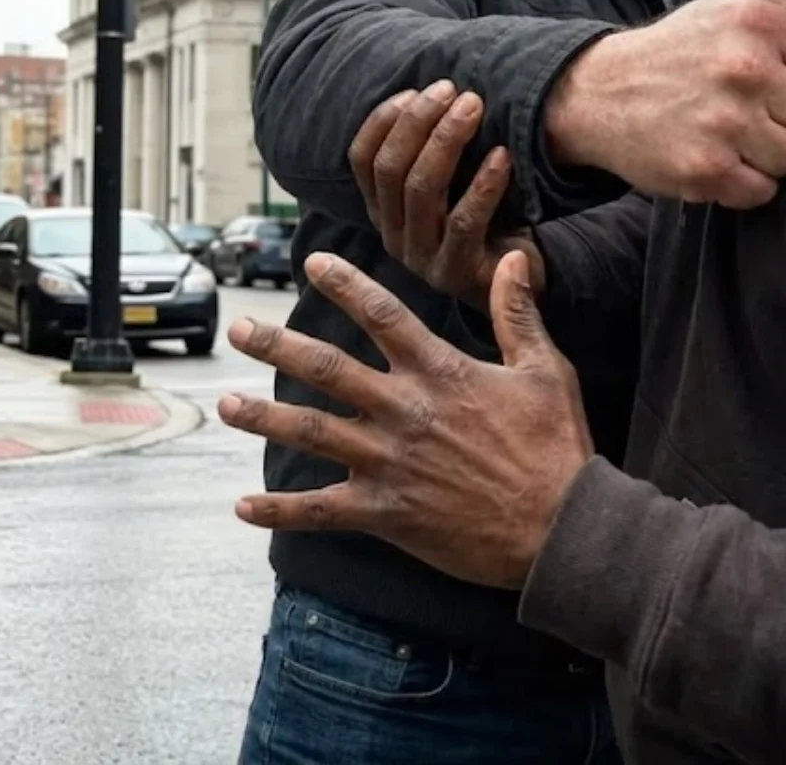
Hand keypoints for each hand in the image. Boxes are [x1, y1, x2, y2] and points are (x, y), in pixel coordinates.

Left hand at [220, 249, 592, 589]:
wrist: (560, 527)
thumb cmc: (555, 448)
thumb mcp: (544, 370)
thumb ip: (517, 313)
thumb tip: (510, 258)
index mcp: (439, 371)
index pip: (381, 315)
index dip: (344, 285)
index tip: (311, 265)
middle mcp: (403, 410)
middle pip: (326, 367)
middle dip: (277, 345)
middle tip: (240, 329)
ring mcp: (388, 462)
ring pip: (311, 432)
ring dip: (264, 417)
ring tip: (225, 406)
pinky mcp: (385, 513)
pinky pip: (320, 511)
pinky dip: (279, 511)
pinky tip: (242, 508)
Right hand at [350, 84, 543, 311]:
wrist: (523, 288)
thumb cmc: (490, 223)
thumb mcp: (456, 183)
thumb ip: (437, 150)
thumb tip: (441, 89)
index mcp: (384, 211)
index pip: (362, 160)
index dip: (383, 121)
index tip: (416, 90)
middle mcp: (394, 236)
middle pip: (391, 169)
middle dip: (418, 121)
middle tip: (451, 89)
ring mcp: (422, 258)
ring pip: (422, 191)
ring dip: (447, 141)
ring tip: (473, 108)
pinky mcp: (457, 273)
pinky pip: (465, 222)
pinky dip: (484, 184)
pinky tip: (502, 155)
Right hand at [545, 0, 785, 207]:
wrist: (600, 92)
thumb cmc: (680, 50)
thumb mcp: (731, 5)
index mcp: (756, 20)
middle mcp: (744, 67)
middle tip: (759, 112)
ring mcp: (725, 122)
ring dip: (772, 155)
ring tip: (739, 137)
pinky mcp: (705, 170)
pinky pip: (763, 192)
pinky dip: (746, 184)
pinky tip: (722, 160)